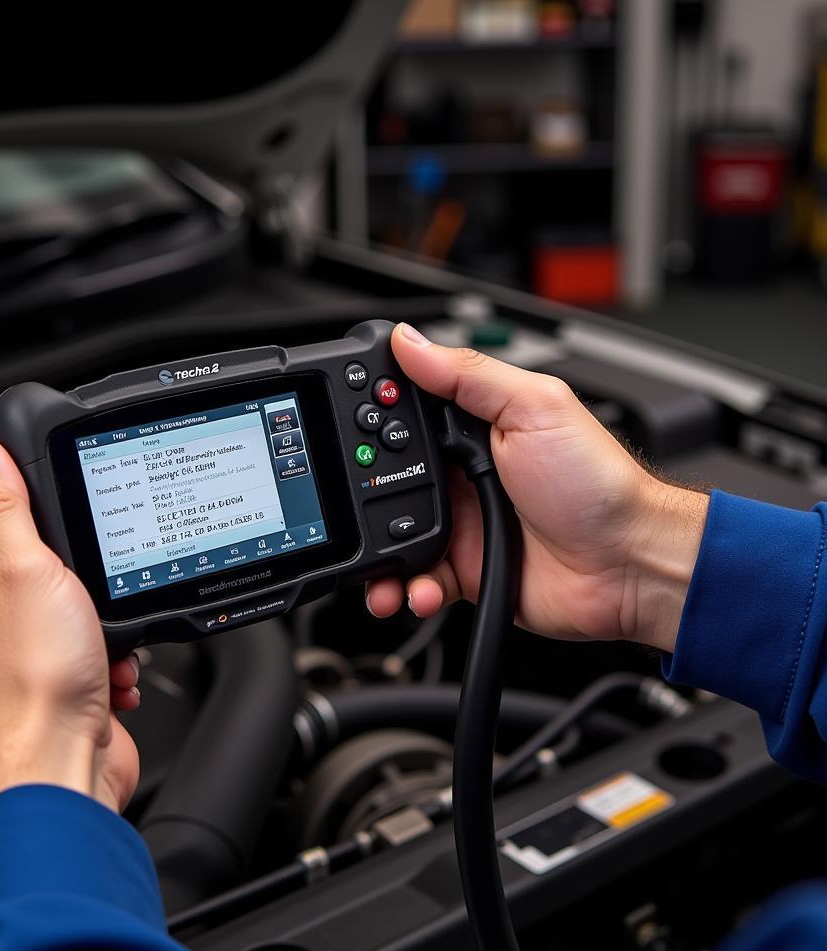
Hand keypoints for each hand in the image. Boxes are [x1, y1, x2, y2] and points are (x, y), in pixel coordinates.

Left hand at [0, 437, 140, 817]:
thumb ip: (2, 508)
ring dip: (109, 625)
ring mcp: (26, 654)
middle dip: (89, 581)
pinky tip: (111, 673)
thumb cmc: (33, 680)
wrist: (60, 766)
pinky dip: (114, 660)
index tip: (70, 524)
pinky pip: (98, 652)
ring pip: (83, 611)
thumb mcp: (24, 568)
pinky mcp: (61, 684)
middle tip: (94, 590)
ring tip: (102, 641)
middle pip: (51, 567)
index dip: (42, 517)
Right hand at [366, 324, 709, 651]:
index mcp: (476, 427)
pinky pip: (418, 580)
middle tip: (350, 505)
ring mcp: (461, 524)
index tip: (342, 426)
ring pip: (392, 536)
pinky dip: (409, 589)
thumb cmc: (598, 484)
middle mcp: (462, 474)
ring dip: (379, 556)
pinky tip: (418, 588)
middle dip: (360, 496)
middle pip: (386, 479)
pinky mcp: (464, 570)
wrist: (630, 564)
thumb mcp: (535, 408)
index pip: (405, 415)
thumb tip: (411, 340)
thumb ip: (468, 376)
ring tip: (381, 566)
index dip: (371, 421)